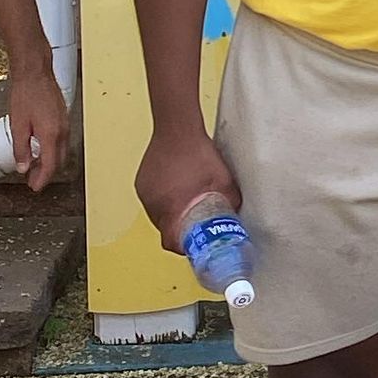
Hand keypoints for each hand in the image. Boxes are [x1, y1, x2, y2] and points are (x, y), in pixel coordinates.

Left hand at [5, 55, 68, 191]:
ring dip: (50, 162)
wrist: (36, 73)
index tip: (35, 187)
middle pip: (58, 161)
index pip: (50, 166)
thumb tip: (23, 166)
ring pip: (61, 152)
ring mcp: (66, 124)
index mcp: (51, 135)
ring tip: (35, 166)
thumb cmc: (27, 93)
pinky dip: (53, 150)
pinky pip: (62, 141)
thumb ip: (21, 149)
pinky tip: (41, 149)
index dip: (42, 180)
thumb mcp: (18, 124)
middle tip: (33, 180)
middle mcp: (62, 131)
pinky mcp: (64, 119)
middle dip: (46, 173)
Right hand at [134, 124, 237, 249]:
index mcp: (172, 208)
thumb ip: (231, 201)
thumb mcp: (224, 181)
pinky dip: (163, 201)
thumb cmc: (199, 154)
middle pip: (164, 229)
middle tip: (194, 224)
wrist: (178, 129)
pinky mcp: (141, 183)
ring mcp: (145, 194)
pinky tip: (175, 190)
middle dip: (178, 230)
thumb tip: (236, 215)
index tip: (193, 245)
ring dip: (170, 214)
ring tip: (185, 205)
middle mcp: (154, 204)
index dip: (182, 247)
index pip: (170, 242)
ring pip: (157, 215)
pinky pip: (152, 201)